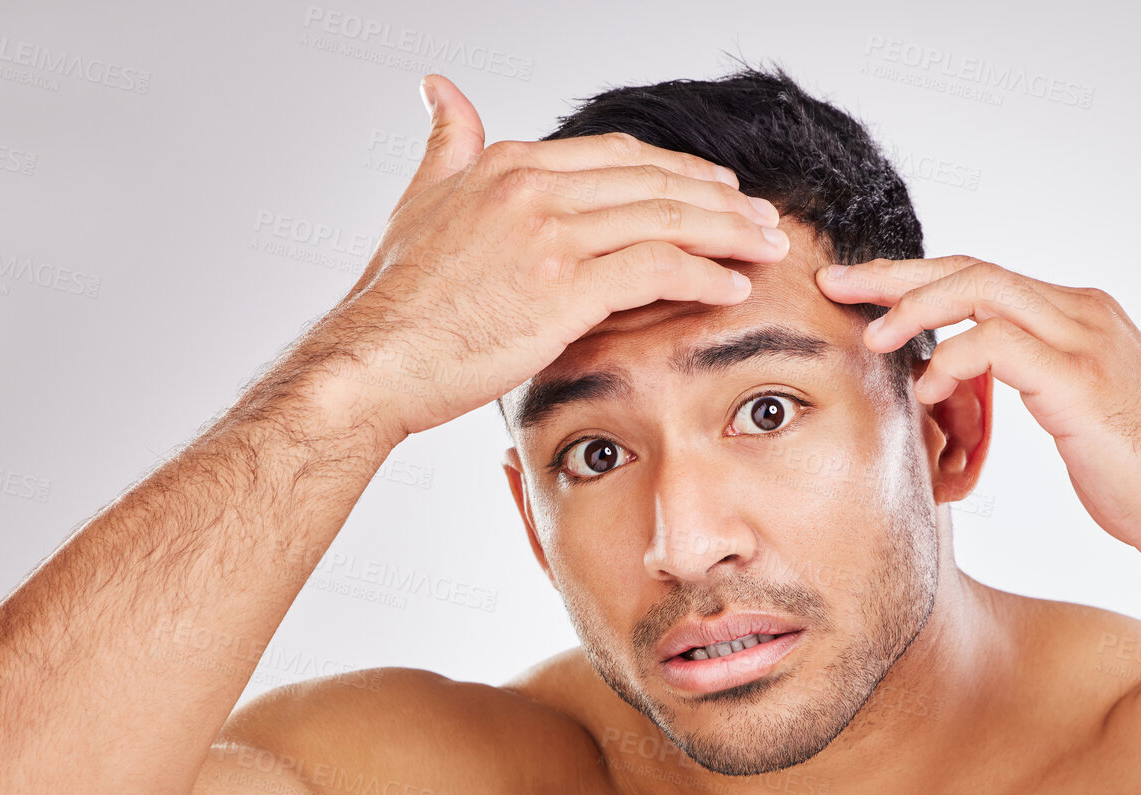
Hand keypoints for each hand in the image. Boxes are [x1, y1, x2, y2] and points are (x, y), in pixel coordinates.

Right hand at [302, 74, 790, 440]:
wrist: (374, 359)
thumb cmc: (397, 298)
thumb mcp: (421, 197)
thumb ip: (447, 142)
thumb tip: (438, 88)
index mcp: (508, 164)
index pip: (619, 156)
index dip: (677, 172)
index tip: (716, 190)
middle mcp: (533, 188)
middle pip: (654, 181)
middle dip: (719, 199)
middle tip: (763, 218)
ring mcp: (550, 236)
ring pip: (666, 219)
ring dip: (729, 233)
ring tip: (767, 248)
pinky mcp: (565, 288)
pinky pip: (657, 269)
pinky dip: (705, 274)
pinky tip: (733, 286)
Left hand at [817, 256, 1140, 574]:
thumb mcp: (1080, 413)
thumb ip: (1034, 383)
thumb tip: (975, 386)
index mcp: (1080, 315)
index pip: (984, 277)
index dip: (920, 282)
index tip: (865, 295)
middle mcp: (1082, 312)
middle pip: (971, 267)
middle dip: (896, 275)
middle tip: (836, 282)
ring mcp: (1084, 339)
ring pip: (978, 289)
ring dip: (913, 308)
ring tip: (870, 336)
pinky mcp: (1078, 379)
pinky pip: (994, 344)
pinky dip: (951, 359)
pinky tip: (927, 387)